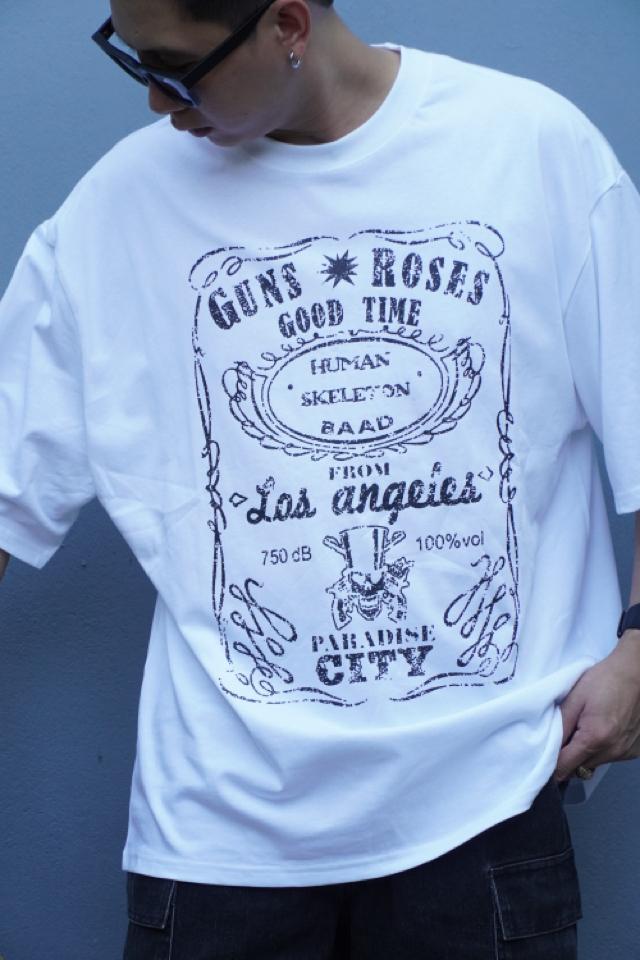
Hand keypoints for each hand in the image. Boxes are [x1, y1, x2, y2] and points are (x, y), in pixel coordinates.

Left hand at [555, 631, 639, 781]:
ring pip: (595, 764)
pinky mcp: (634, 751)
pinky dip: (602, 748)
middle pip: (580, 768)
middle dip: (568, 756)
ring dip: (586, 752)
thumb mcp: (574, 699)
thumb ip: (560, 727)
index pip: (564, 768)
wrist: (635, 672)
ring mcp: (626, 753)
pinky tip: (603, 728)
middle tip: (568, 732)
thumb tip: (547, 750)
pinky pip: (610, 757)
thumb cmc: (603, 680)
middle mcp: (613, 751)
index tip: (544, 756)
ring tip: (587, 726)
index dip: (551, 764)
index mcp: (594, 739)